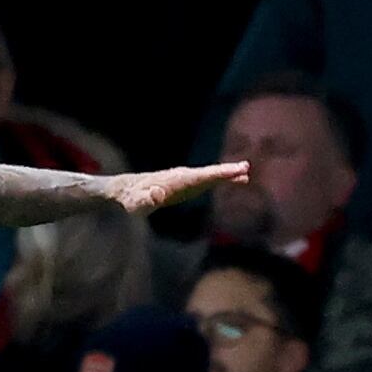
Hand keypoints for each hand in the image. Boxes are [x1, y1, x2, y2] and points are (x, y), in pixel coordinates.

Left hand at [106, 162, 246, 217]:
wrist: (125, 190)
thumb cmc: (130, 199)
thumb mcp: (135, 203)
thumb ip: (144, 200)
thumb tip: (156, 195)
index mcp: (173, 181)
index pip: (197, 177)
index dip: (214, 174)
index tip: (229, 172)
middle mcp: (182, 176)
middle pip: (207, 173)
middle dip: (225, 171)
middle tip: (245, 168)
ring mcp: (186, 179)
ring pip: (210, 175)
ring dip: (228, 174)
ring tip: (246, 174)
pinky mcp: (188, 184)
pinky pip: (209, 180)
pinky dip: (223, 179)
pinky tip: (240, 180)